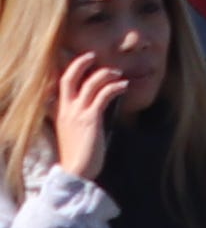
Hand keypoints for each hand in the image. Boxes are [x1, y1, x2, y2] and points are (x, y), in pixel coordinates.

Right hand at [46, 51, 140, 167]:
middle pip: (68, 78)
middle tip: (93, 55)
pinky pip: (103, 95)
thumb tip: (95, 105)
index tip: (79, 61)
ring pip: (89, 83)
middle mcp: (65, 110)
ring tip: (118, 73)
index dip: (67, 70)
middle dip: (80, 63)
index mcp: (59, 113)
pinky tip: (124, 86)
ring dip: (105, 74)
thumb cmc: (78, 153)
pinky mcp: (90, 119)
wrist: (75, 172)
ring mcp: (77, 114)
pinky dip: (115, 87)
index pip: (58, 85)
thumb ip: (78, 117)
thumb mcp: (72, 131)